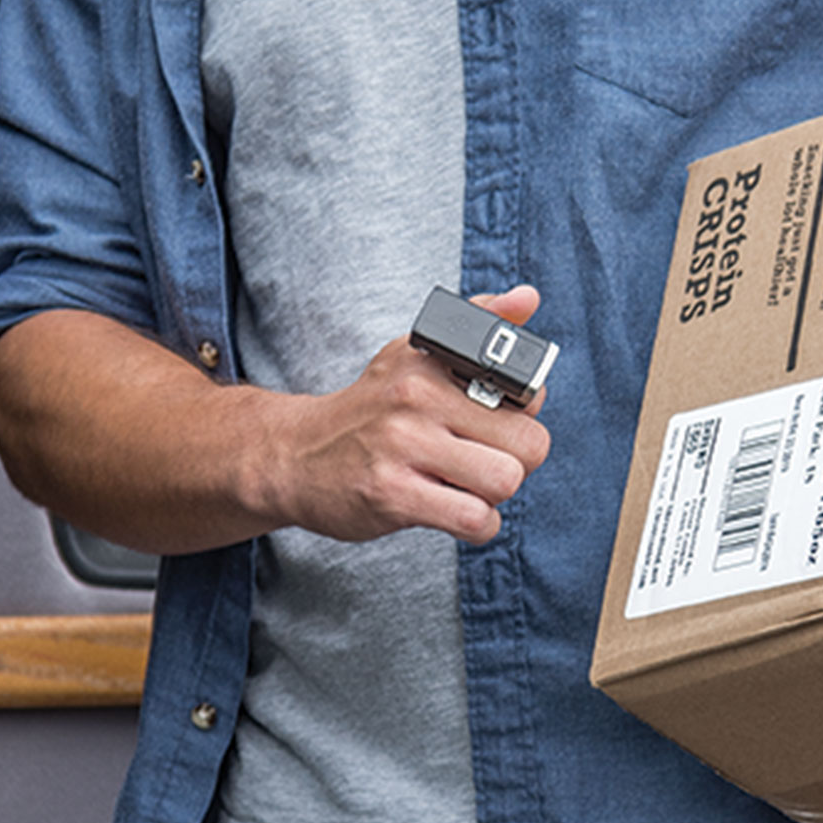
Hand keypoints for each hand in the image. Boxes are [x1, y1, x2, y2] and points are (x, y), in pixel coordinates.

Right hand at [264, 285, 552, 546]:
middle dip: (517, 462)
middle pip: (529, 444)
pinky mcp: (393, 496)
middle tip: (485, 461)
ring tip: (466, 486)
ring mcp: (404, 447)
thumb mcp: (414, 353)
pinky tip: (453, 511)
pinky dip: (477, 525)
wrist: (293, 456)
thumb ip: (478, 324)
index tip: (495, 423)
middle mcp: (417, 397)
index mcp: (430, 361)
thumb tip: (528, 297)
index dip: (524, 417)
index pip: (528, 390)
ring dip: (494, 496)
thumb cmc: (370, 409)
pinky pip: (474, 520)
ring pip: (505, 482)